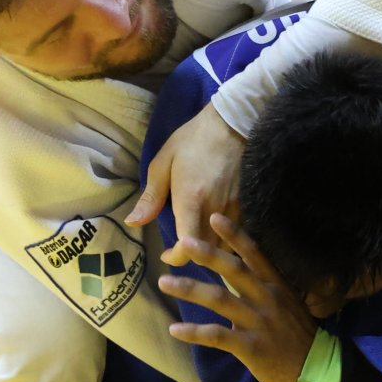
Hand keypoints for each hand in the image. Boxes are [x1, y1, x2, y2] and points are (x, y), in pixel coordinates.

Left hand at [126, 103, 243, 263]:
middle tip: (180, 248)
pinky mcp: (248, 205)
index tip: (167, 253)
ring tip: (198, 241)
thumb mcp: (163, 162)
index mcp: (191, 201)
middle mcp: (215, 211)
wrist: (233, 123)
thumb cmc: (194, 140)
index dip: (175, 257)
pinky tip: (216, 230)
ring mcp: (235, 209)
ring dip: (209, 249)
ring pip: (224, 246)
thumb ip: (151, 197)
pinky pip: (237, 234)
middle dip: (191, 256)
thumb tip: (132, 222)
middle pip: (206, 253)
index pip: (186, 247)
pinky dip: (226, 239)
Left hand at [158, 213, 315, 381]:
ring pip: (219, 300)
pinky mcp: (250, 347)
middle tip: (183, 243)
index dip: (234, 234)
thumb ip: (263, 286)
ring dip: (190, 289)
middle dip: (207, 255)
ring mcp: (258, 322)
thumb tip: (238, 268)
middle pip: (233, 270)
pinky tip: (175, 330)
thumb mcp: (287, 301)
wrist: (315, 367)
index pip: (253, 253)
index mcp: (275, 284)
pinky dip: (194, 332)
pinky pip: (217, 336)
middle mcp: (266, 298)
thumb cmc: (297, 332)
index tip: (214, 217)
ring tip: (165, 283)